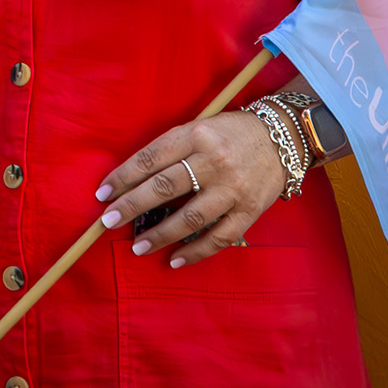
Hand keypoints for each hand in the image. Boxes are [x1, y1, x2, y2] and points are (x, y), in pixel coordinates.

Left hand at [91, 111, 288, 267]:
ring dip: (160, 235)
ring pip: (190, 217)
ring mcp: (233, 187)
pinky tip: (175, 260)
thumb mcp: (200, 127)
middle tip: (109, 221)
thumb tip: (134, 181)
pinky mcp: (250, 210)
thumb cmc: (231, 132)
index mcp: (196, 134)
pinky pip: (219, 237)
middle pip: (164, 187)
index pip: (150, 158)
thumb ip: (172, 149)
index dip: (123, 177)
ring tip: (138, 247)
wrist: (283, 137)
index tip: (103, 194)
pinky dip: (195, 252)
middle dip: (132, 206)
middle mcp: (214, 160)